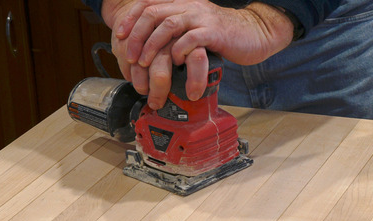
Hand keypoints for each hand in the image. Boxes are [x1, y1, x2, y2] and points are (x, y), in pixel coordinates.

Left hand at [112, 0, 293, 103]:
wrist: (253, 34)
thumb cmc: (222, 37)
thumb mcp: (193, 29)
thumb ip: (174, 33)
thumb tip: (148, 47)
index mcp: (181, 3)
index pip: (147, 3)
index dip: (130, 18)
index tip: (119, 35)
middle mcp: (189, 6)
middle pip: (153, 12)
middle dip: (137, 35)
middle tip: (130, 56)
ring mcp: (201, 17)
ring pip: (168, 24)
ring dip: (152, 45)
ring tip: (145, 63)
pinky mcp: (214, 32)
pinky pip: (190, 38)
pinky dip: (179, 51)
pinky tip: (176, 61)